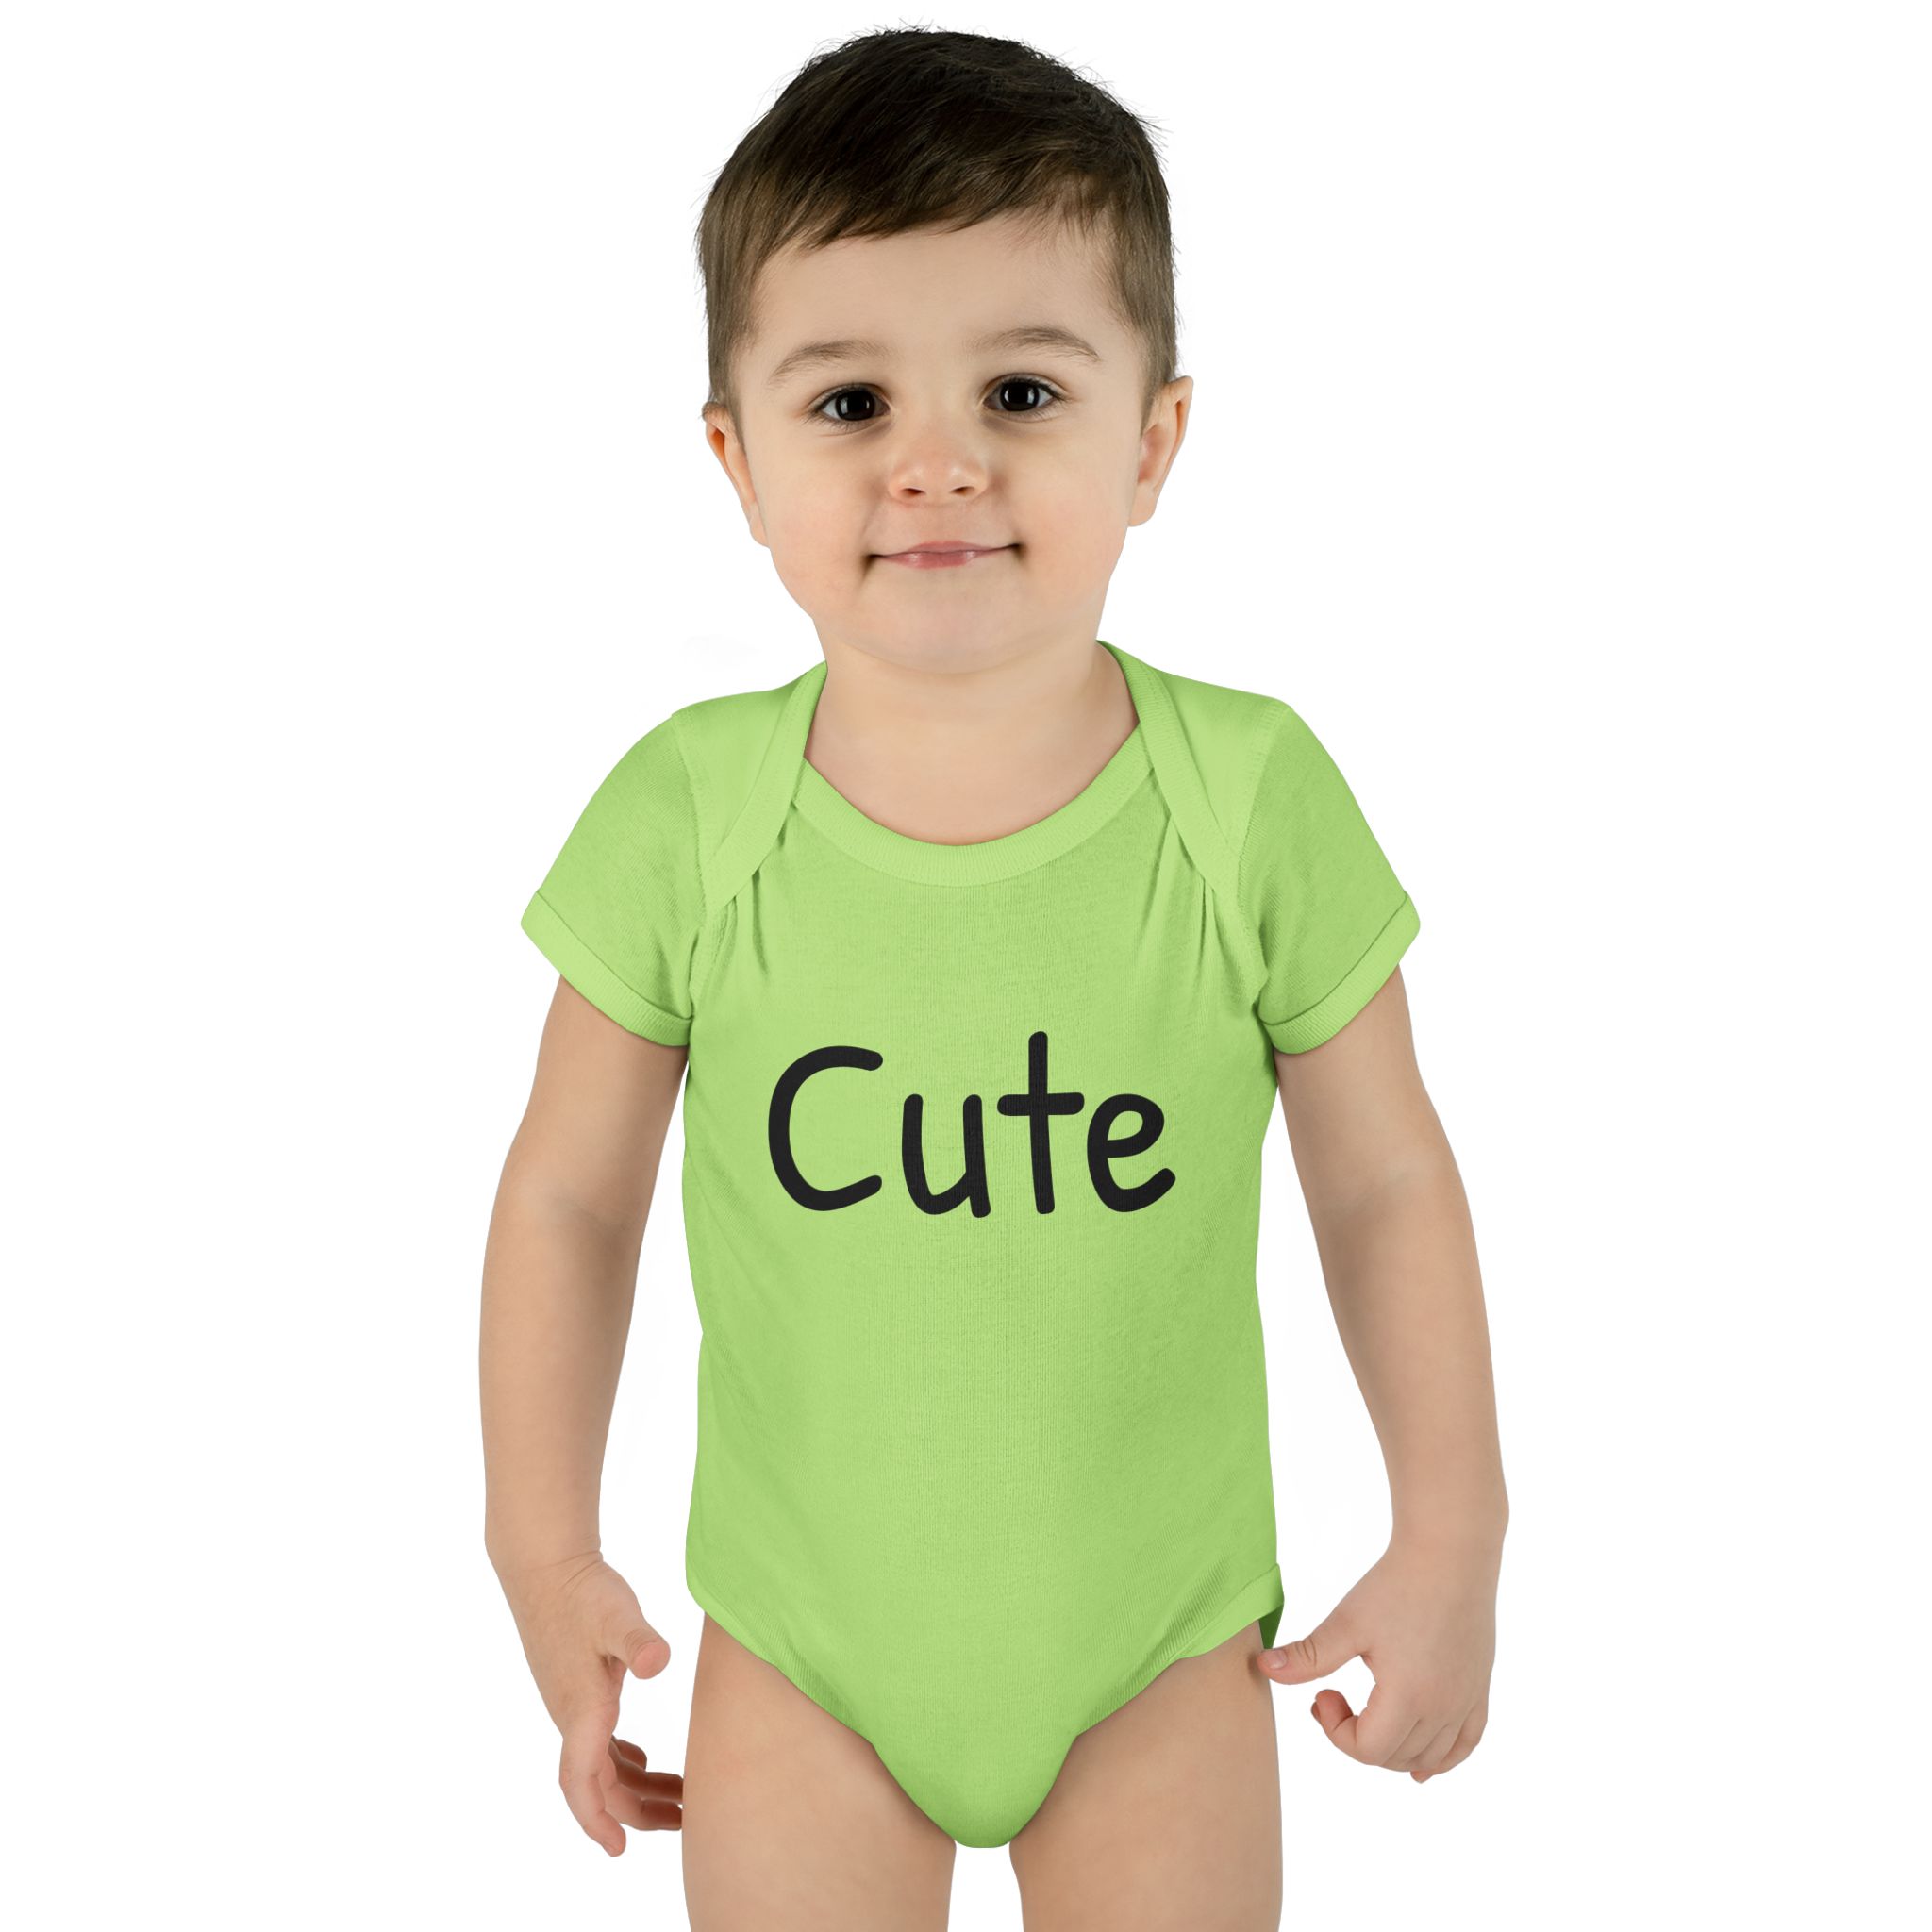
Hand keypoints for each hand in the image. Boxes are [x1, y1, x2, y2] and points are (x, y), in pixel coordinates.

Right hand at [495, 1548, 684, 1852]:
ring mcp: (574, 1705)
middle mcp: (573, 1717)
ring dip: (638, 1786)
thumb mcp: (617, 1615)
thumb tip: (658, 1661)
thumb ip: (639, 1641)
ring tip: (681, 1797)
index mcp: (582, 1711)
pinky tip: (646, 1757)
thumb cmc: (583, 1592)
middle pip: (601, 1785)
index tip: (619, 1849)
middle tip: (688, 1821)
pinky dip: (624, 1759)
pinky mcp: (580, 1690)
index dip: (598, 1820)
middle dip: (640, 1811)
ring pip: (602, 1766)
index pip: (581, 1783)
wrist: (548, 1566)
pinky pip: (600, 1742)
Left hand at [1256, 1533, 1499, 1781]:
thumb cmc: (1397, 1584)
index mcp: (1408, 1697)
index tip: (1322, 1694)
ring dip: (1392, 1750)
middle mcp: (1443, 1708)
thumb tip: (1263, 1669)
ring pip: (1428, 1756)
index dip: (1334, 1731)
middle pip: (1393, 1757)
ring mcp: (1465, 1701)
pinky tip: (1422, 1767)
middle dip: (1356, 1737)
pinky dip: (1442, 1760)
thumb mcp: (1347, 1622)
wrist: (1449, 1553)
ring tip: (1368, 1718)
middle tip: (1333, 1696)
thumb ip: (1308, 1656)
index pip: (1366, 1750)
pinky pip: (1466, 1744)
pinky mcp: (1478, 1688)